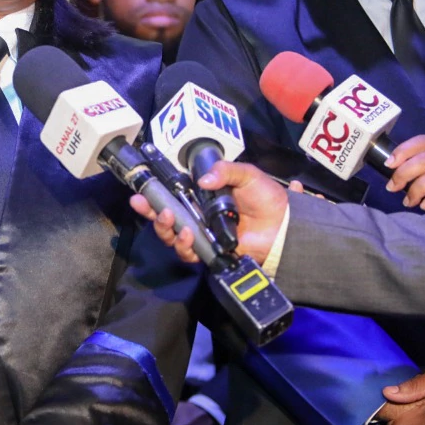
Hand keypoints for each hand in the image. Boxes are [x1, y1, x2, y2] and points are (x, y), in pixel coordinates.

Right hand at [132, 161, 289, 265]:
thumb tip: (202, 180)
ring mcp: (203, 235)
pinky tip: (188, 235)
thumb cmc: (266, 199)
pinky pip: (189, 253)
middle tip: (146, 205)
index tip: (140, 192)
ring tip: (170, 219)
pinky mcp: (210, 253)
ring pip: (172, 236)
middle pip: (165, 218)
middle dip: (151, 212)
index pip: (172, 196)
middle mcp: (198, 216)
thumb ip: (225, 171)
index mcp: (202, 197)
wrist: (284, 227)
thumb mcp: (247, 175)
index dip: (154, 195)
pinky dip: (184, 245)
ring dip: (166, 229)